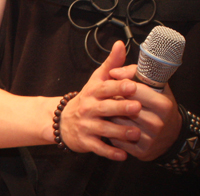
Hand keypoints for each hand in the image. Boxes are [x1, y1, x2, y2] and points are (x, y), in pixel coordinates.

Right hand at [57, 41, 142, 159]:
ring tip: (136, 133)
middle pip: (106, 107)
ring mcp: (87, 125)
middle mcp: (89, 108)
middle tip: (137, 107)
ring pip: (104, 128)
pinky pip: (98, 147)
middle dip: (121, 107)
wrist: (61, 120)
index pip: (106, 87)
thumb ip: (111, 63)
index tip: (133, 85)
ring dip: (120, 131)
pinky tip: (123, 155)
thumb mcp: (96, 79)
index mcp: (93, 91)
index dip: (119, 86)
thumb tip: (120, 44)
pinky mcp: (85, 141)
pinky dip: (110, 152)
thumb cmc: (87, 97)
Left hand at [106, 66, 182, 161]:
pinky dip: (112, 130)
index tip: (116, 81)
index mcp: (163, 105)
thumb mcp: (156, 86)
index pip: (134, 90)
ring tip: (110, 109)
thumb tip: (113, 72)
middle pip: (125, 107)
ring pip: (118, 123)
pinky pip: (117, 139)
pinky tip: (113, 123)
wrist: (172, 135)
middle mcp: (158, 123)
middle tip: (109, 95)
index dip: (122, 85)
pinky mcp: (141, 152)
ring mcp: (150, 139)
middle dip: (114, 99)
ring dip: (110, 114)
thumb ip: (135, 73)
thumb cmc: (160, 105)